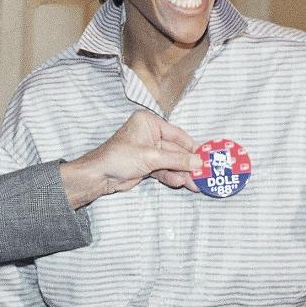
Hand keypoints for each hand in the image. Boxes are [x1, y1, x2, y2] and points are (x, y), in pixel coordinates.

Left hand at [60, 110, 200, 208]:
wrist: (98, 176)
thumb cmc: (120, 157)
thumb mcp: (151, 157)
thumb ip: (177, 159)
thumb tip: (199, 162)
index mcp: (149, 122)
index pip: (176, 134)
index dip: (192, 146)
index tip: (206, 157)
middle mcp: (149, 134)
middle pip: (175, 149)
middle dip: (188, 163)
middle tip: (204, 174)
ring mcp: (148, 150)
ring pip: (171, 161)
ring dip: (182, 173)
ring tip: (196, 184)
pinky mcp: (146, 165)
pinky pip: (163, 169)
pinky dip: (171, 176)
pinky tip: (181, 183)